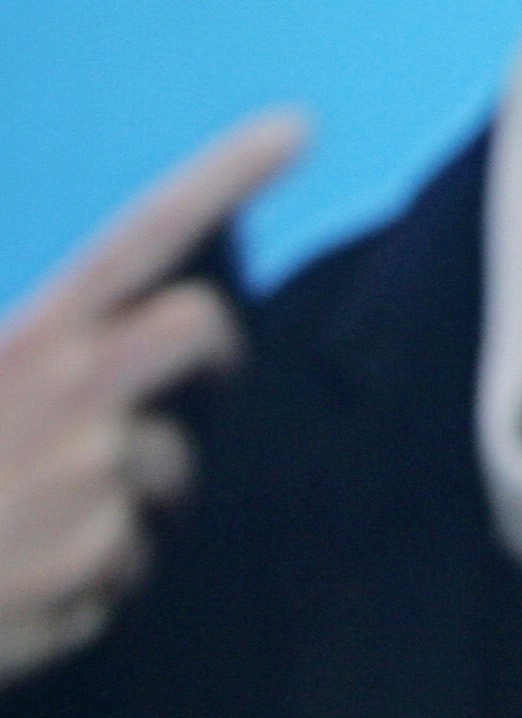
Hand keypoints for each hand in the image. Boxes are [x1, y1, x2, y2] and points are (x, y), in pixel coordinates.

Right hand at [0, 110, 299, 686]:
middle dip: (212, 354)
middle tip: (202, 378)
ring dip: (119, 500)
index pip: (141, 236)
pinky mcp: (96, 566)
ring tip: (24, 529)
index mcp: (25, 341)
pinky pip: (124, 569)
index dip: (224, 175)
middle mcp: (72, 392)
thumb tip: (83, 327)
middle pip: (203, 328)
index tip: (297, 125)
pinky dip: (81, 586)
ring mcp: (92, 478)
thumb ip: (35, 346)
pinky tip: (14, 592)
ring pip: (166, 471)